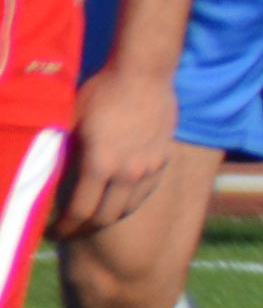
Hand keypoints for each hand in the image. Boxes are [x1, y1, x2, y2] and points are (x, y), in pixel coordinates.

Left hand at [49, 67, 176, 241]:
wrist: (143, 74)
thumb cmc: (101, 92)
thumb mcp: (72, 122)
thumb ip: (67, 154)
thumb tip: (54, 177)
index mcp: (100, 164)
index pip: (80, 210)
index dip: (65, 227)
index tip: (55, 233)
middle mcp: (128, 173)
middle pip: (106, 217)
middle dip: (85, 228)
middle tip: (72, 229)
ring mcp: (149, 168)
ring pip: (129, 207)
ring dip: (110, 216)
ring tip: (96, 215)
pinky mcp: (163, 159)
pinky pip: (146, 192)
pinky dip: (131, 201)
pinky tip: (121, 197)